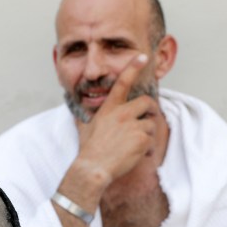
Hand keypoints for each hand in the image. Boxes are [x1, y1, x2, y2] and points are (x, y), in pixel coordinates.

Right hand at [74, 53, 159, 188]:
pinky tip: (135, 155)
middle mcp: (122, 113)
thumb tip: (75, 111)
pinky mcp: (142, 139)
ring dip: (146, 135)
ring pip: (150, 124)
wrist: (92, 169)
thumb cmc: (88, 151)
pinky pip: (152, 140)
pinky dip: (147, 149)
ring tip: (133, 146)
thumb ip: (86, 117)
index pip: (122, 83)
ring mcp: (133, 125)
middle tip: (147, 119)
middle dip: (150, 110)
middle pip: (146, 102)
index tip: (142, 57)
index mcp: (108, 109)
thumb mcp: (84, 128)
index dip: (133, 68)